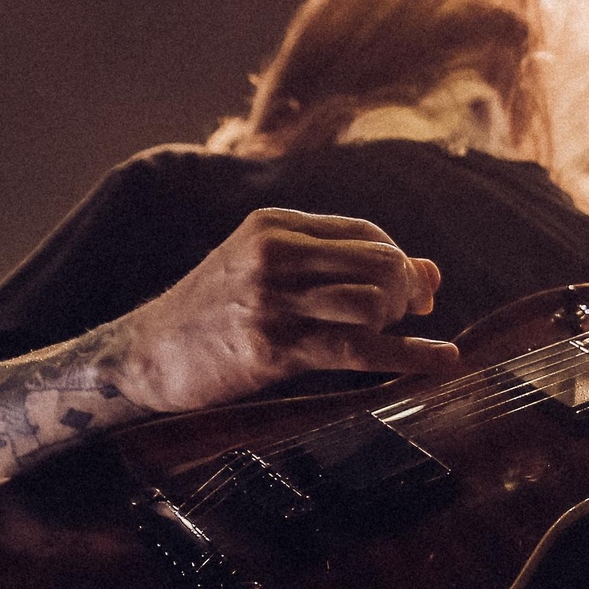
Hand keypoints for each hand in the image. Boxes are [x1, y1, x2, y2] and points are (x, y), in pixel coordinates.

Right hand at [113, 208, 460, 411]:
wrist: (146, 355)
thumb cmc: (215, 313)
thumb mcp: (269, 270)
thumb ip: (344, 266)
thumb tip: (433, 275)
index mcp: (274, 225)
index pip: (366, 234)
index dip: (402, 262)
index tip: (418, 293)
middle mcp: (275, 254)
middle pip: (379, 262)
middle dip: (405, 292)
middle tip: (404, 318)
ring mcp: (272, 302)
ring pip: (374, 302)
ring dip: (396, 324)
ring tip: (386, 336)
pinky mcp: (273, 350)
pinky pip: (360, 350)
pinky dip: (411, 357)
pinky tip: (442, 362)